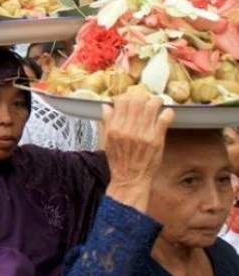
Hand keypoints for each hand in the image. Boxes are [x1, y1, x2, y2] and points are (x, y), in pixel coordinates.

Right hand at [103, 95, 173, 211]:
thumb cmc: (119, 161)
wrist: (130, 178)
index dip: (127, 97)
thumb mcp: (107, 141)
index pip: (122, 101)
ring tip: (156, 104)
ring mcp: (143, 133)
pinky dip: (167, 112)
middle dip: (142, 97)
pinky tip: (166, 114)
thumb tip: (107, 106)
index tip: (129, 99)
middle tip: (144, 101)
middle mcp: (128, 129)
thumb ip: (107, 122)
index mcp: (115, 128)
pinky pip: (164, 118)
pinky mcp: (156, 139)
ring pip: (151, 106)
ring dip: (156, 101)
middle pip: (137, 100)